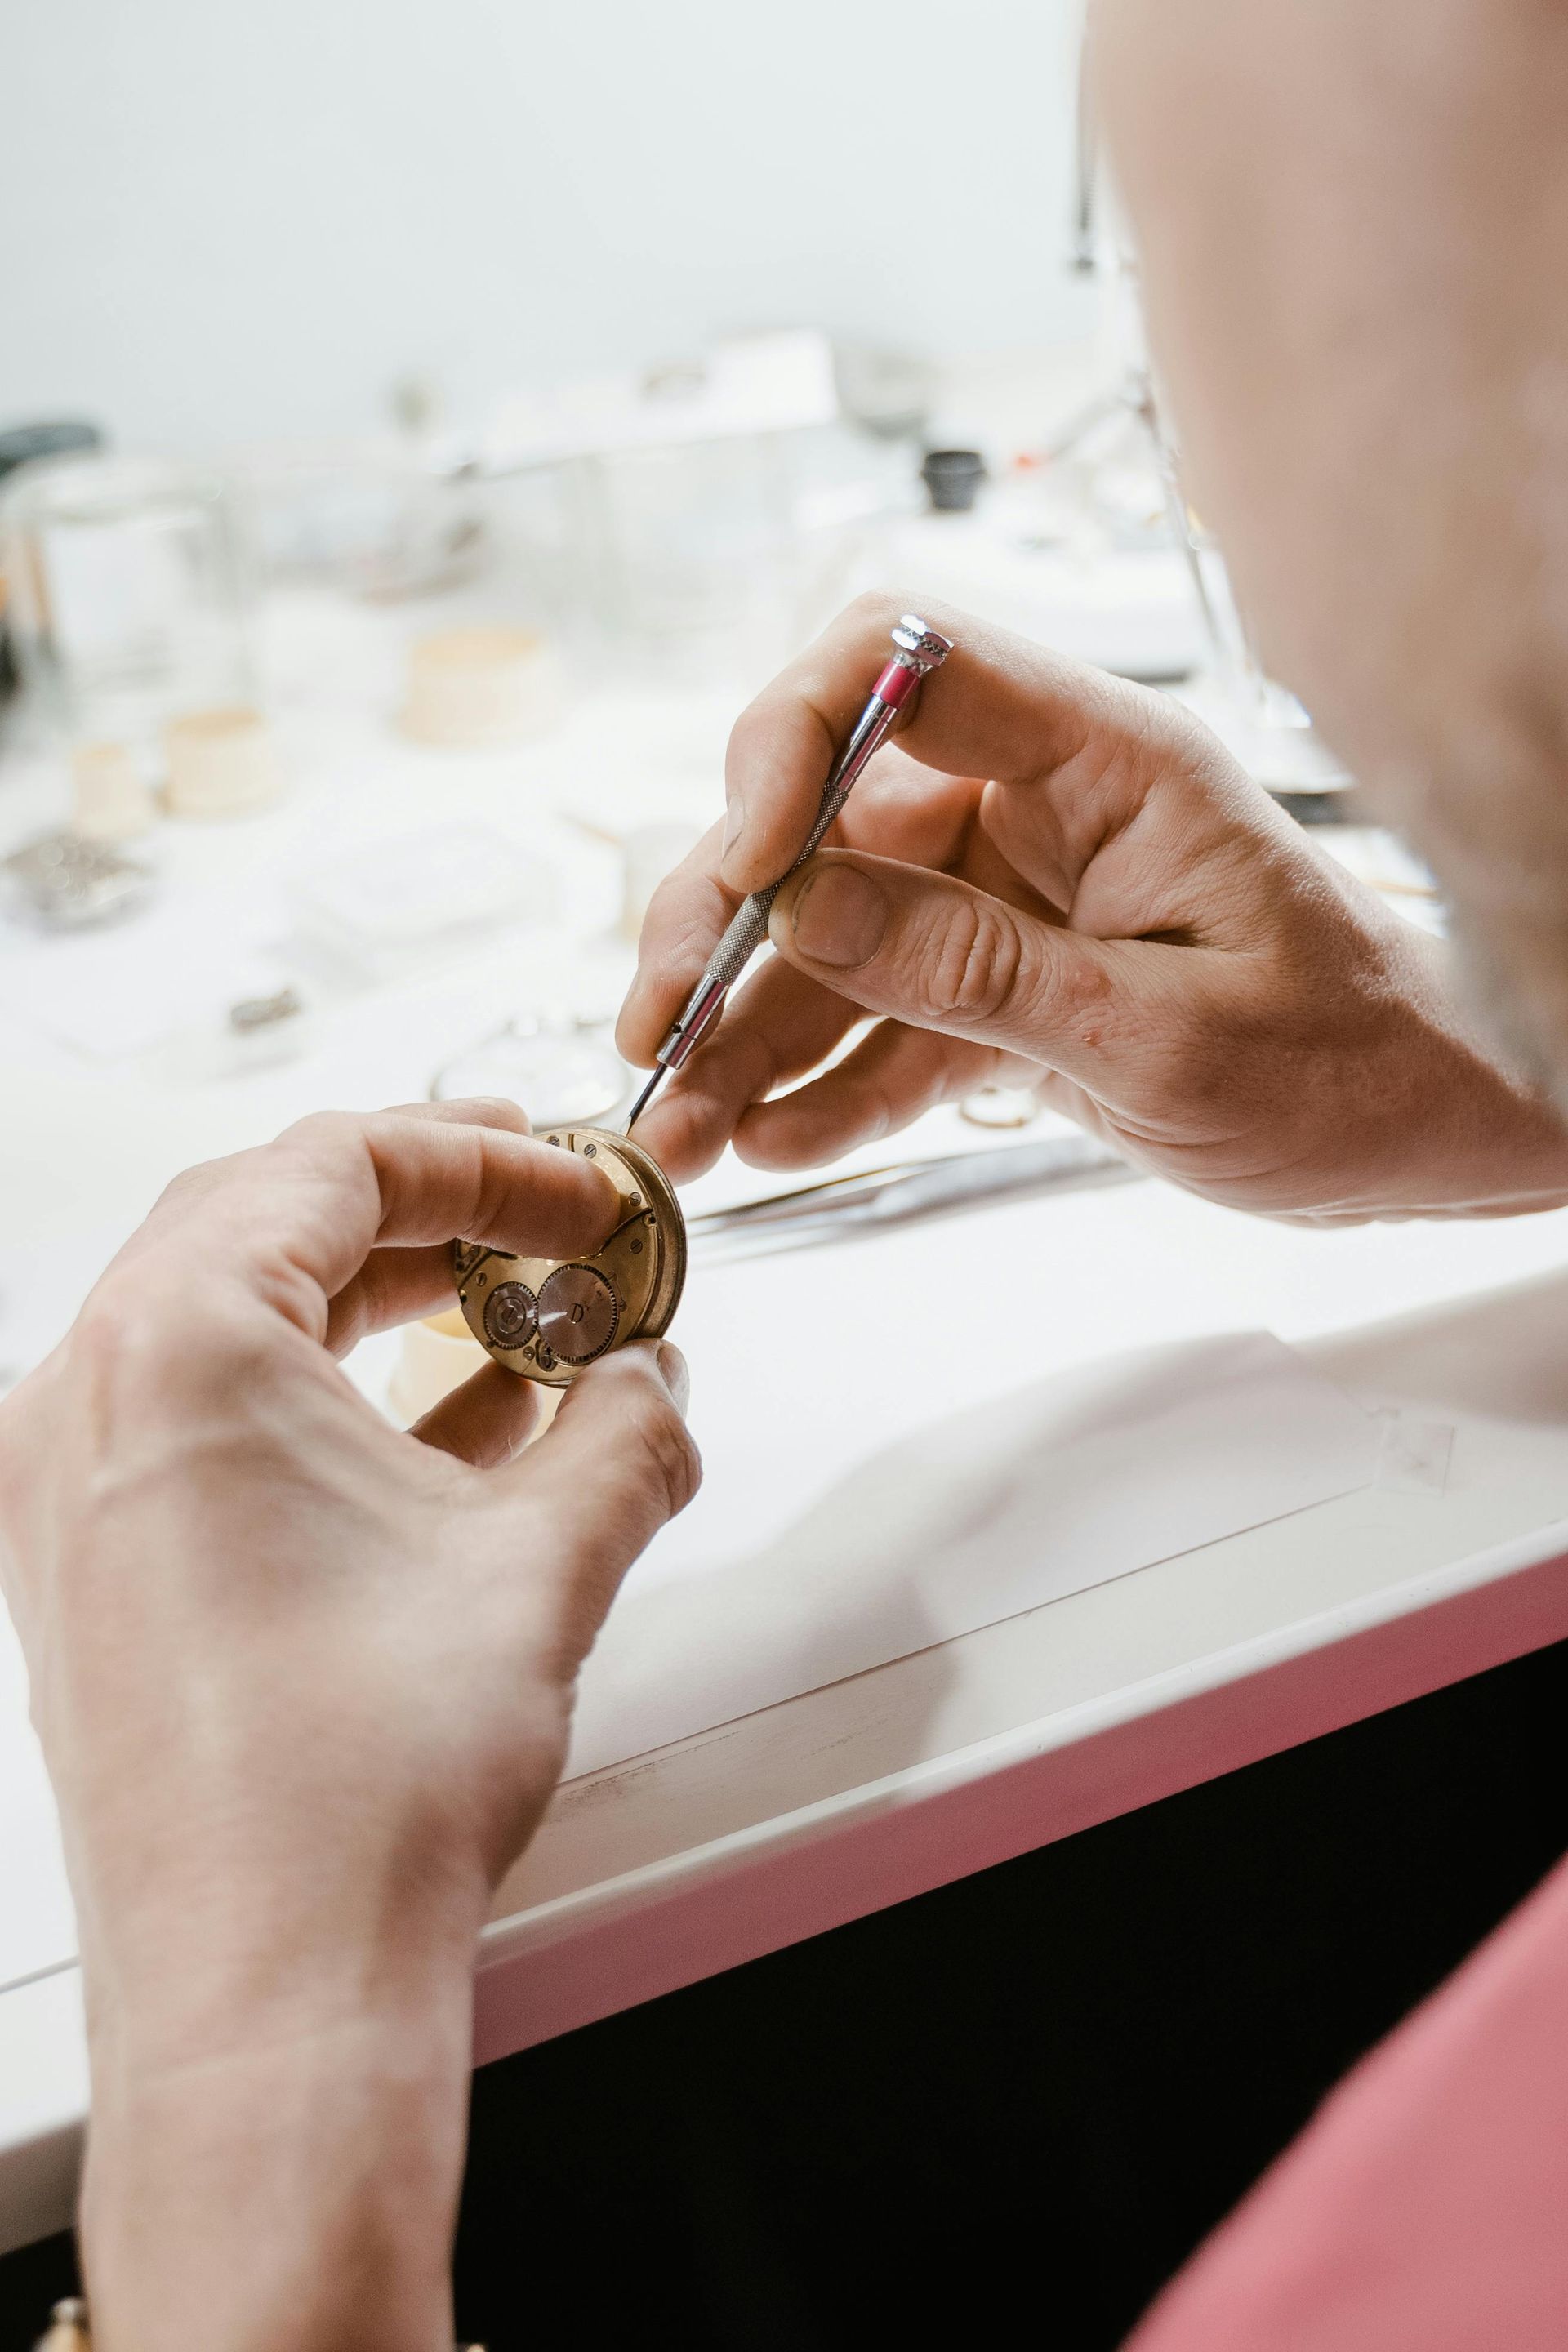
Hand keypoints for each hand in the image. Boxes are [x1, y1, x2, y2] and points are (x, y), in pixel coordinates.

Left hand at [0, 1100, 698, 2351]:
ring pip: (233, 1318)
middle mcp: (91, 1399)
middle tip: (549, 1220)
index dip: (488, 1154)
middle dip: (431, 1209)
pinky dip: (328, 1395)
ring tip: (515, 1316)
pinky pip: (208, 1418)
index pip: (335, 1160)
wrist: (269, 1993)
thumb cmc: (355, 1795)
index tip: (582, 1187)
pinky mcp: (92, 1566)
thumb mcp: (544, 1565)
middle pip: (270, 1218)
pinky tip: (449, 1428)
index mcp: (178, 1346)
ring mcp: (72, 1488)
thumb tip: (651, 1380)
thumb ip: (626, 1431)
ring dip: (381, 1300)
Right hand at [618, 595, 1567, 1220]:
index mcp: (1104, 759)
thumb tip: (802, 911)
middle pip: (829, 819)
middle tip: (661, 1031)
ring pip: (836, 937)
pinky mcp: (1007, 990)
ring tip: (682, 1129)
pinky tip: (769, 1141)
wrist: (1429, 1133)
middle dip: (726, 926)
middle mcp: (1041, 809)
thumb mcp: (1169, 1038)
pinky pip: (887, 1021)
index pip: (905, 662)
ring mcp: (1015, 900)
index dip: (791, 740)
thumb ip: (980, 974)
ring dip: (748, 1030)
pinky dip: (825, 1083)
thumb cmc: (1355, 1063)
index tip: (743, 867)